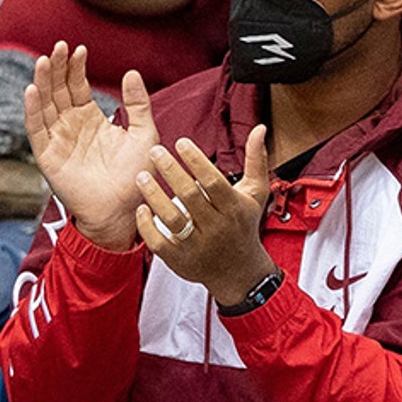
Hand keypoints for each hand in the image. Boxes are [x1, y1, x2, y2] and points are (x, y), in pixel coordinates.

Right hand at [24, 41, 156, 250]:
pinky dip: (32, 110)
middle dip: (57, 68)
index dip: (76, 67)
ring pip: (45, 105)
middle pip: (58, 90)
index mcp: (91, 119)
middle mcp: (71, 126)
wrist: (124, 210)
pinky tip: (32, 89)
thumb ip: (139, 105)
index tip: (80, 49)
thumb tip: (132, 73)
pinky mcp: (48, 157)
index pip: (77, 86)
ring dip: (43, 82)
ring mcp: (58, 140)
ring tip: (44, 61)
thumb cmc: (136, 177)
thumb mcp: (144, 134)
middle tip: (59, 46)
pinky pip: (37, 130)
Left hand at [135, 128, 277, 307]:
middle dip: (170, 171)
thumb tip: (259, 128)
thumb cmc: (244, 226)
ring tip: (142, 176)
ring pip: (172, 219)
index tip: (180, 142)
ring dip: (154, 196)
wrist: (239, 272)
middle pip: (189, 196)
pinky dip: (147, 226)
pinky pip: (159, 243)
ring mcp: (197, 246)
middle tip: (155, 151)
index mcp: (233, 209)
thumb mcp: (255, 194)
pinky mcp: (180, 261)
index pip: (213, 182)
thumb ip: (255, 160)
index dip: (196, 161)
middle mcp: (216, 228)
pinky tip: (141, 208)